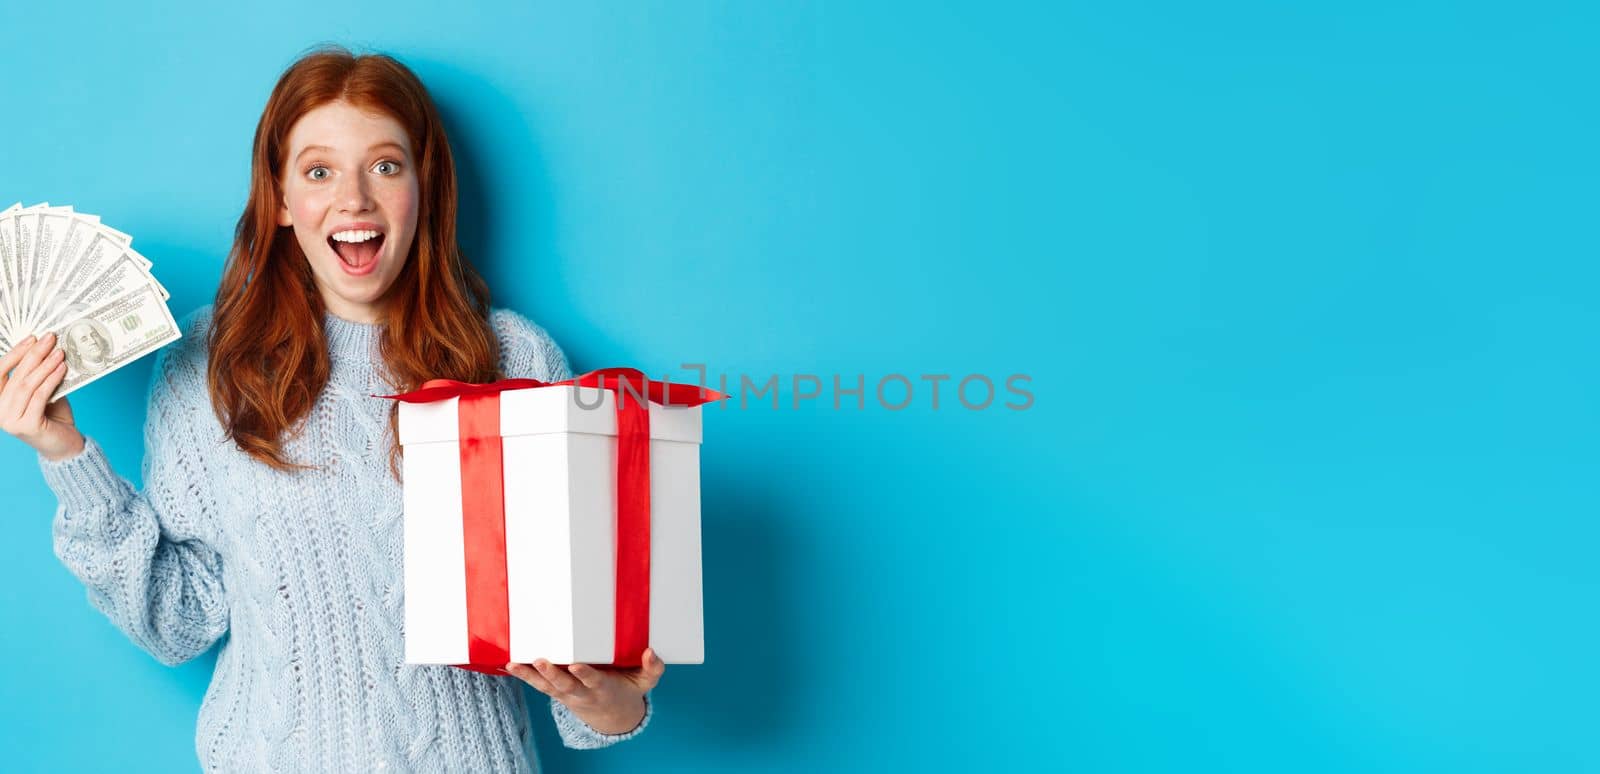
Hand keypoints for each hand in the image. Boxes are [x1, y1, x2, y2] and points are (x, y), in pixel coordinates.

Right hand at [0, 333, 84, 461]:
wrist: (64, 445)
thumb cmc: (53, 416)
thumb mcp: (43, 392)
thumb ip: (39, 376)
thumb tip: (46, 348)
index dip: (15, 353)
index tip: (32, 338)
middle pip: (16, 376)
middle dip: (34, 354)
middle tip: (50, 339)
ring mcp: (10, 420)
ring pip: (27, 386)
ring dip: (45, 365)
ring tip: (59, 352)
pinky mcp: (25, 426)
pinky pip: (39, 396)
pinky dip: (51, 380)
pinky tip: (62, 368)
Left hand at [505, 648, 665, 734]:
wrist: (612, 716)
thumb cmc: (627, 691)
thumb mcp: (645, 683)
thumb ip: (652, 668)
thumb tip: (651, 652)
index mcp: (603, 689)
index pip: (593, 681)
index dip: (585, 674)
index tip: (576, 665)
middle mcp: (581, 693)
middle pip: (565, 685)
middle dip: (552, 674)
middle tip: (540, 661)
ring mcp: (566, 694)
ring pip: (546, 686)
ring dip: (530, 676)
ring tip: (514, 664)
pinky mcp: (556, 691)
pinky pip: (538, 685)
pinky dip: (524, 676)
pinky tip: (510, 664)